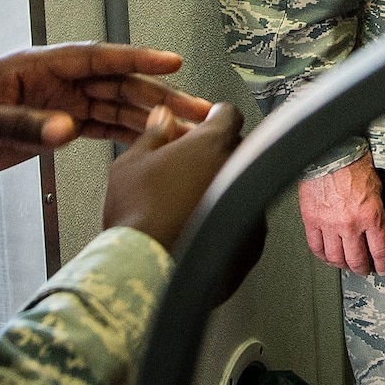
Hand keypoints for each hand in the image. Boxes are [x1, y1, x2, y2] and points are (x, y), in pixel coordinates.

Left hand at [0, 42, 214, 178]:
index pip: (96, 57)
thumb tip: (66, 130)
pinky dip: (128, 131)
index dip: (135, 58)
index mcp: (36, 65)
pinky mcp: (55, 125)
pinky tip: (154, 140)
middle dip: (158, 94)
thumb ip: (20, 126)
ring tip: (189, 127)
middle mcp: (54, 80)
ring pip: (114, 105)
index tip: (171, 62)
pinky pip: (100, 125)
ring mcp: (57, 102)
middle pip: (116, 83)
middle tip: (196, 108)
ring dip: (150, 114)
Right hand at [103, 102, 247, 256]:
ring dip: (224, 185)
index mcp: (212, 145)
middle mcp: (239, 172)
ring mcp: (250, 208)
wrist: (146, 270)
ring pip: (242, 185)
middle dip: (216, 151)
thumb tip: (163, 118)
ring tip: (192, 199)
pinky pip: (246, 219)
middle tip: (189, 162)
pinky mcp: (253, 241)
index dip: (213, 116)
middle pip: (236, 149)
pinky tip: (202, 224)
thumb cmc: (137, 217)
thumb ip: (153, 135)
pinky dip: (229, 217)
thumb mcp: (131, 164)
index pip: (228, 114)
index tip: (206, 122)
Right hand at [299, 151, 384, 274]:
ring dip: (343, 265)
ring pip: (336, 258)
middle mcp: (351, 225)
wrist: (330, 151)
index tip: (383, 268)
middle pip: (357, 260)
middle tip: (365, 269)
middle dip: (363, 268)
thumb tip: (377, 227)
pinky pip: (316, 246)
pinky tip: (327, 256)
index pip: (380, 251)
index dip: (383, 264)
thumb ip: (376, 211)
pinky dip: (322, 255)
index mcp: (371, 216)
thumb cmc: (354, 162)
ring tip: (345, 264)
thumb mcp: (376, 188)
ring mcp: (329, 224)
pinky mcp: (311, 220)